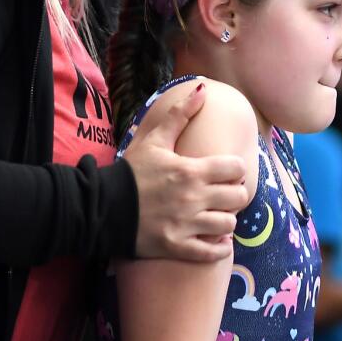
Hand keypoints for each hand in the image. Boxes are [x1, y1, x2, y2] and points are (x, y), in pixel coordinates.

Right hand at [122, 84, 251, 261]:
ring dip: (226, 220)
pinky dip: (219, 247)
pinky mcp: (177, 247)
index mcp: (191, 170)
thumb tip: (202, 88)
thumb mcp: (154, 140)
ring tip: (216, 215)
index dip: (235, 169)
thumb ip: (180, 115)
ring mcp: (186, 225)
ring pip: (228, 225)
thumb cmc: (131, 172)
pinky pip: (212, 252)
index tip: (227, 171)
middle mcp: (193, 198)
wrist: (102, 207)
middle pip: (239, 197)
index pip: (237, 168)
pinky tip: (215, 239)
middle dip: (235, 194)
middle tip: (224, 193)